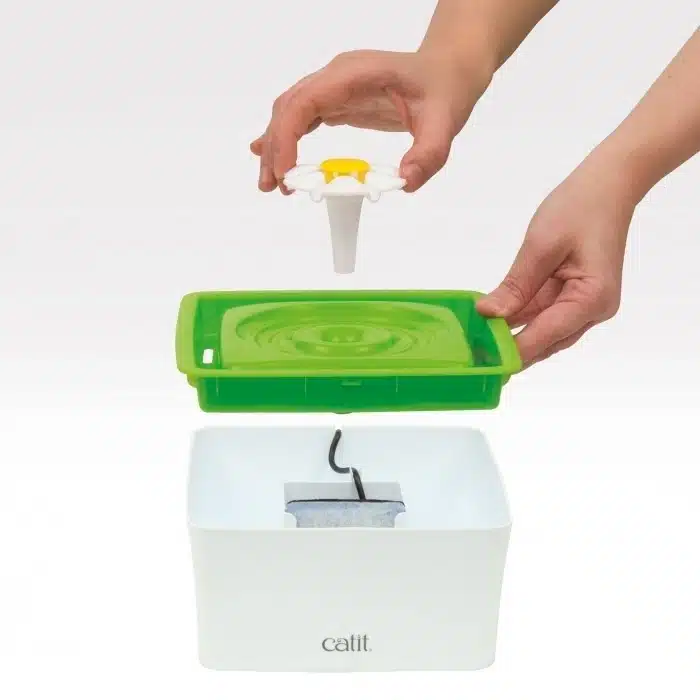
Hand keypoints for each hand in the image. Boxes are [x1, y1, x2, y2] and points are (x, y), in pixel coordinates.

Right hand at [250, 48, 492, 192]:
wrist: (447, 72)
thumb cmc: (444, 89)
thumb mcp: (444, 123)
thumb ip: (428, 154)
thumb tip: (405, 182)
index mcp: (355, 74)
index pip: (306, 100)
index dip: (287, 135)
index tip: (286, 171)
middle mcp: (337, 76)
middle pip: (290, 108)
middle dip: (275, 148)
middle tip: (271, 186)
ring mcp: (334, 88)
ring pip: (291, 113)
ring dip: (276, 147)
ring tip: (272, 183)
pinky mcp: (337, 101)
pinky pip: (304, 119)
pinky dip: (288, 141)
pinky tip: (279, 161)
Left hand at [476, 159, 635, 367]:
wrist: (607, 187)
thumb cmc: (579, 208)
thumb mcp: (541, 246)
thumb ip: (516, 285)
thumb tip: (489, 314)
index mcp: (592, 299)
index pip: (544, 335)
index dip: (512, 351)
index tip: (483, 364)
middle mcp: (594, 310)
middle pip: (545, 341)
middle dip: (510, 350)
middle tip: (473, 361)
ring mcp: (586, 306)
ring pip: (543, 331)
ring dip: (513, 336)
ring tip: (477, 346)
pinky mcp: (575, 298)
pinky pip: (544, 315)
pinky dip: (520, 319)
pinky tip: (492, 324)